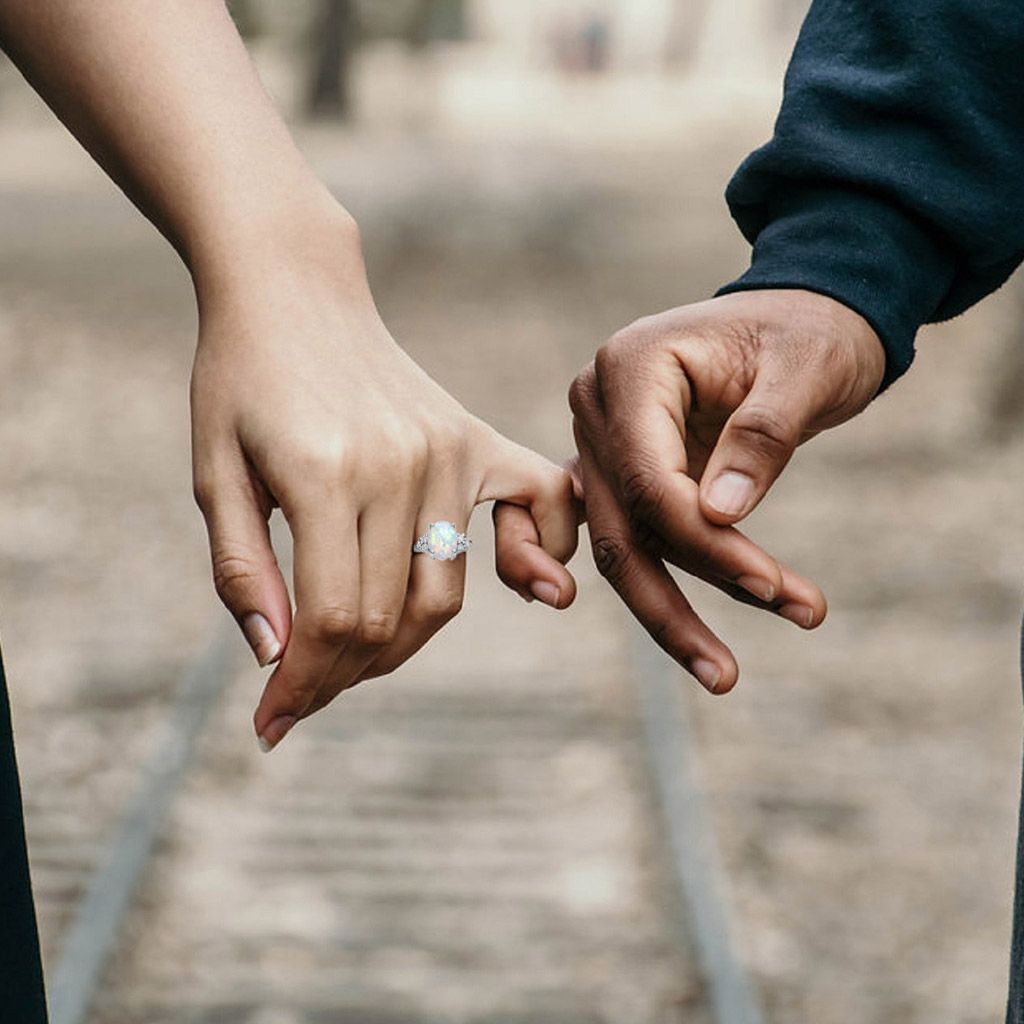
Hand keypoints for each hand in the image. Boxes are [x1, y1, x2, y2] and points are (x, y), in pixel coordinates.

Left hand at [190, 214, 578, 749]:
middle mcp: (400, 466)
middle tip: (302, 692)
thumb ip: (243, 569)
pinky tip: (529, 584)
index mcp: (322, 474)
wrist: (293, 291)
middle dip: (340, 676)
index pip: (332, 620)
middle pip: (389, 618)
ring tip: (353, 655)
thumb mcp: (213, 473)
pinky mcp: (474, 438)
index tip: (272, 724)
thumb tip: (278, 659)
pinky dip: (540, 552)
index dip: (302, 686)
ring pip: (443, 591)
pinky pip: (539, 504)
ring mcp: (447, 451)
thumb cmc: (239, 380)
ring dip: (400, 643)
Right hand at [564, 289, 884, 692]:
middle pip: (622, 526)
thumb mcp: (806, 368)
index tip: (771, 584)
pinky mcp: (620, 471)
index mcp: (630, 366)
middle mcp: (598, 406)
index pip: (649, 478)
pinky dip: (652, 583)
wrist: (803, 316)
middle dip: (675, 603)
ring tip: (727, 670)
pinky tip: (676, 635)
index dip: (704, 542)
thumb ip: (761, 436)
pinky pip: (624, 536)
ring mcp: (601, 442)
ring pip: (621, 546)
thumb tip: (720, 515)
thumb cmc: (810, 331)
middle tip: (728, 674)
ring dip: (672, 609)